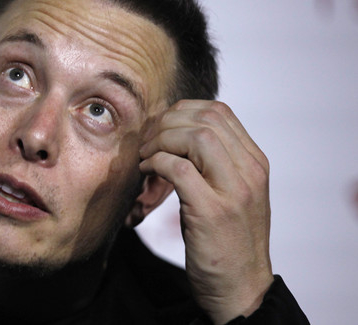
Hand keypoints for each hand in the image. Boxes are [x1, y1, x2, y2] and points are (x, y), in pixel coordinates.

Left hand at [139, 100, 273, 323]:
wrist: (241, 289)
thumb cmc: (228, 241)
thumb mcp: (231, 193)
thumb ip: (216, 162)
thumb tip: (175, 132)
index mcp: (255, 163)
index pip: (219, 111)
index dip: (181, 111)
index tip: (160, 128)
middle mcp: (251, 172)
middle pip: (206, 118)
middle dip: (166, 123)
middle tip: (147, 142)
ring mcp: (234, 192)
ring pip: (195, 137)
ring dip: (160, 141)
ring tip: (145, 156)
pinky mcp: (213, 212)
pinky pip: (179, 169)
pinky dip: (156, 163)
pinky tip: (146, 172)